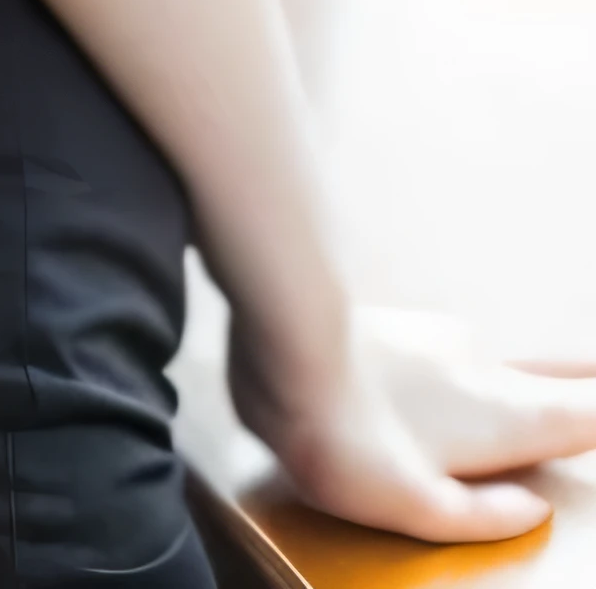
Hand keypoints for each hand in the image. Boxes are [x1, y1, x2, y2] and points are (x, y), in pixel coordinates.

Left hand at [233, 307, 595, 541]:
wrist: (281, 341)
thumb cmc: (349, 437)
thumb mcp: (422, 506)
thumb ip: (483, 516)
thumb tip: (533, 510)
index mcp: (500, 418)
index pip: (580, 413)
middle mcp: (481, 372)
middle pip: (555, 377)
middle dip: (584, 383)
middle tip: (594, 380)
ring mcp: (437, 343)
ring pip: (505, 357)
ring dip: (539, 367)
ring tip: (565, 376)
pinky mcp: (396, 330)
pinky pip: (457, 348)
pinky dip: (480, 361)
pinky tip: (467, 362)